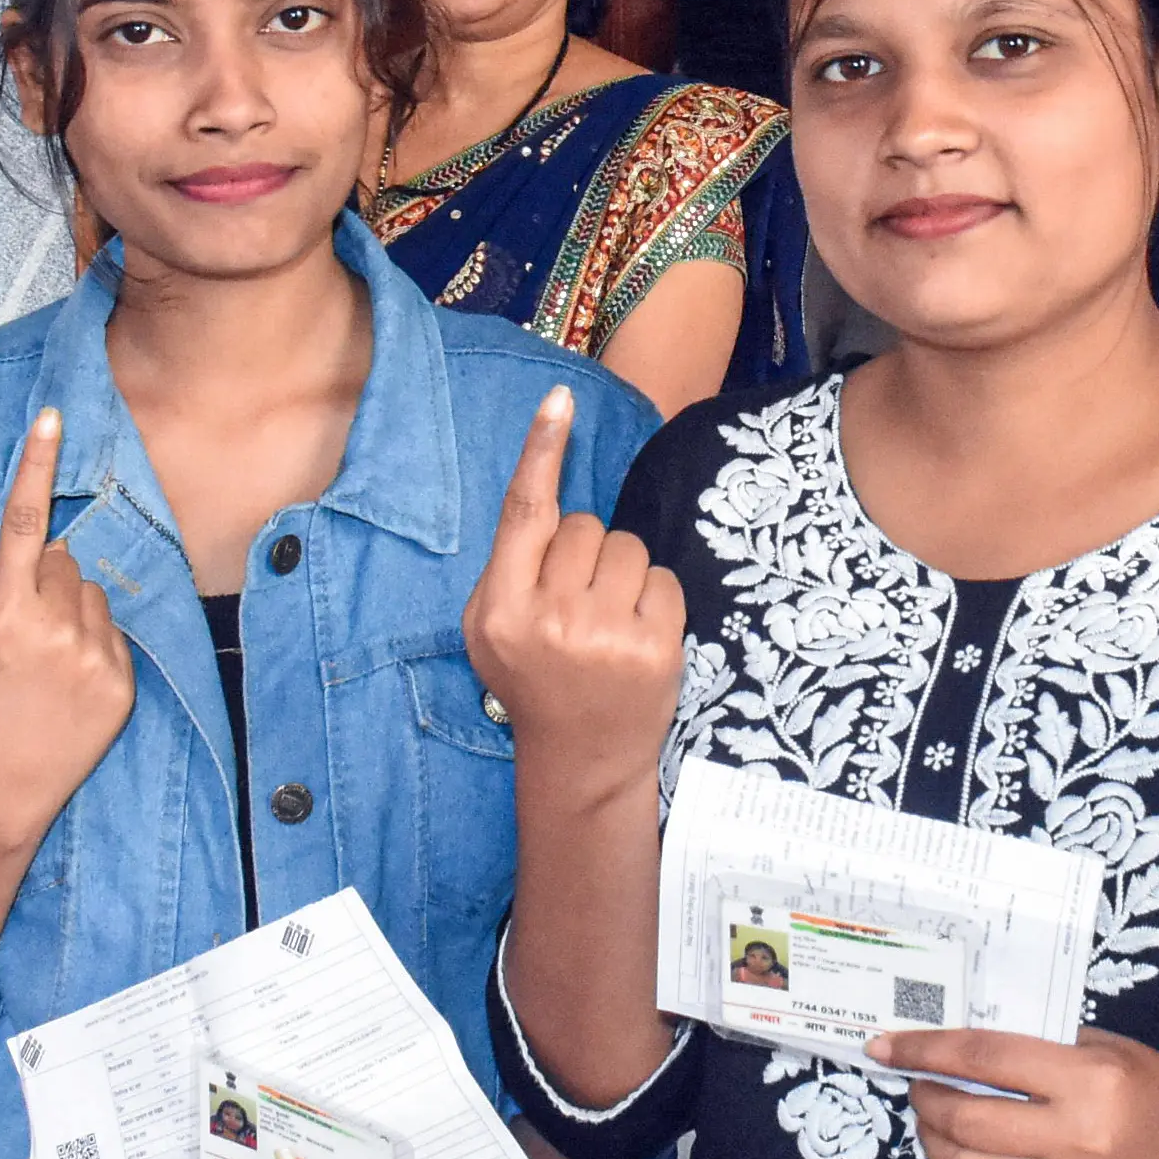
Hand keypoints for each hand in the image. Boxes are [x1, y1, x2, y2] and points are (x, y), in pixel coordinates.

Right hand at [0, 408, 133, 852]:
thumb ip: (2, 586)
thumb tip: (48, 549)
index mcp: (5, 610)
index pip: (25, 522)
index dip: (37, 465)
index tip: (52, 419)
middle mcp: (55, 625)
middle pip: (68, 562)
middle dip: (50, 584)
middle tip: (28, 632)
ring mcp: (94, 653)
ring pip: (97, 595)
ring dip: (77, 614)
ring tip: (49, 664)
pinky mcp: (124, 680)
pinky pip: (117, 634)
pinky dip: (98, 648)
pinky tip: (72, 684)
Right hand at [464, 387, 684, 811]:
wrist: (581, 760)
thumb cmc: (536, 680)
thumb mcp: (494, 628)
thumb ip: (513, 564)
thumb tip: (548, 483)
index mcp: (500, 609)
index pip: (524, 512)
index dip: (543, 450)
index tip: (560, 398)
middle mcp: (549, 617)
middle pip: (585, 526)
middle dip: (588, 553)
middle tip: (581, 602)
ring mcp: (604, 634)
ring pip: (629, 547)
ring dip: (624, 574)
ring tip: (608, 621)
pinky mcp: (653, 647)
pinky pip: (664, 579)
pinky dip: (656, 599)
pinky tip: (637, 634)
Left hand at [872, 1026, 1158, 1158]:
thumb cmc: (1138, 1081)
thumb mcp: (1093, 1044)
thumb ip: (1027, 1046)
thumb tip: (942, 1047)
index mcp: (1089, 1078)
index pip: (985, 1058)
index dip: (926, 1050)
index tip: (887, 1047)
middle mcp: (1082, 1137)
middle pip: (969, 1120)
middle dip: (926, 1100)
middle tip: (921, 1088)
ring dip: (934, 1145)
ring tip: (935, 1126)